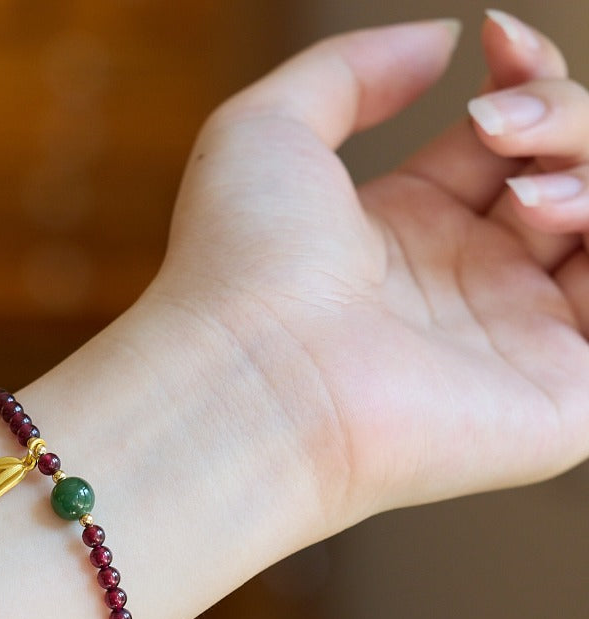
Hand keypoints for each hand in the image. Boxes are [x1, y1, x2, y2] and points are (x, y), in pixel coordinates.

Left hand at [146, 13, 588, 533]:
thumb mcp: (267, 130)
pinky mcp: (558, 403)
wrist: (252, 379)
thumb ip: (351, 69)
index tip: (495, 38)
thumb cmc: (238, 269)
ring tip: (522, 190)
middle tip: (495, 126)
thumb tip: (442, 42)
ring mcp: (514, 343)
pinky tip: (551, 212)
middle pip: (566, 170)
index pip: (507, 140)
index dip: (527, 76)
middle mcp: (466, 286)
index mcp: (406, 233)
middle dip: (560, 113)